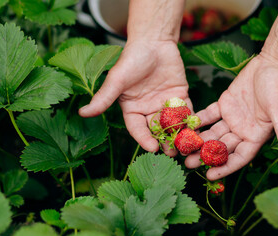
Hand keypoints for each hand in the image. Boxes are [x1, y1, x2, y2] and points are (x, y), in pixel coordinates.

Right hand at [79, 40, 190, 155]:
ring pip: (172, 124)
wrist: (154, 41)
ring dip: (179, 135)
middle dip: (164, 141)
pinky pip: (186, 111)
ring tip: (185, 145)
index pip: (137, 128)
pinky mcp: (180, 96)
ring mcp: (164, 104)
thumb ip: (103, 98)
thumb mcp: (116, 80)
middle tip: (172, 153)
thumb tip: (82, 113)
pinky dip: (190, 120)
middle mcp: (148, 109)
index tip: (152, 147)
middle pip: (156, 130)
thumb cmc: (132, 59)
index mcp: (132, 109)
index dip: (144, 138)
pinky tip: (196, 129)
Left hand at [185, 54, 277, 179]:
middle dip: (205, 156)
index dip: (225, 167)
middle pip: (222, 147)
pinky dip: (198, 120)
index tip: (210, 176)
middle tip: (188, 163)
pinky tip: (185, 125)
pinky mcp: (225, 105)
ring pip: (213, 133)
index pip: (239, 157)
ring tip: (181, 148)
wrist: (273, 63)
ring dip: (198, 140)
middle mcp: (243, 131)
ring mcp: (233, 118)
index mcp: (256, 136)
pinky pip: (209, 115)